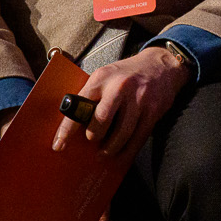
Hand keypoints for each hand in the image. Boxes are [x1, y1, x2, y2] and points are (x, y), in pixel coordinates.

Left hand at [53, 45, 189, 163]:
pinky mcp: (153, 110)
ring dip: (111, 148)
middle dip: (94, 136)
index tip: (59, 145)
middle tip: (92, 141)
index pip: (79, 106)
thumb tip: (75, 126)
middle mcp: (119, 86)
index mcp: (101, 78)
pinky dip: (128, 151)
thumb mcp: (106, 76)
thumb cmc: (128, 74)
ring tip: (105, 153)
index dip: (67, 129)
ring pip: (121, 133)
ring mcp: (138, 98)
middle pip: (100, 121)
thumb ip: (92, 96)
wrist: (162, 64)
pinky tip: (122, 155)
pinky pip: (138, 137)